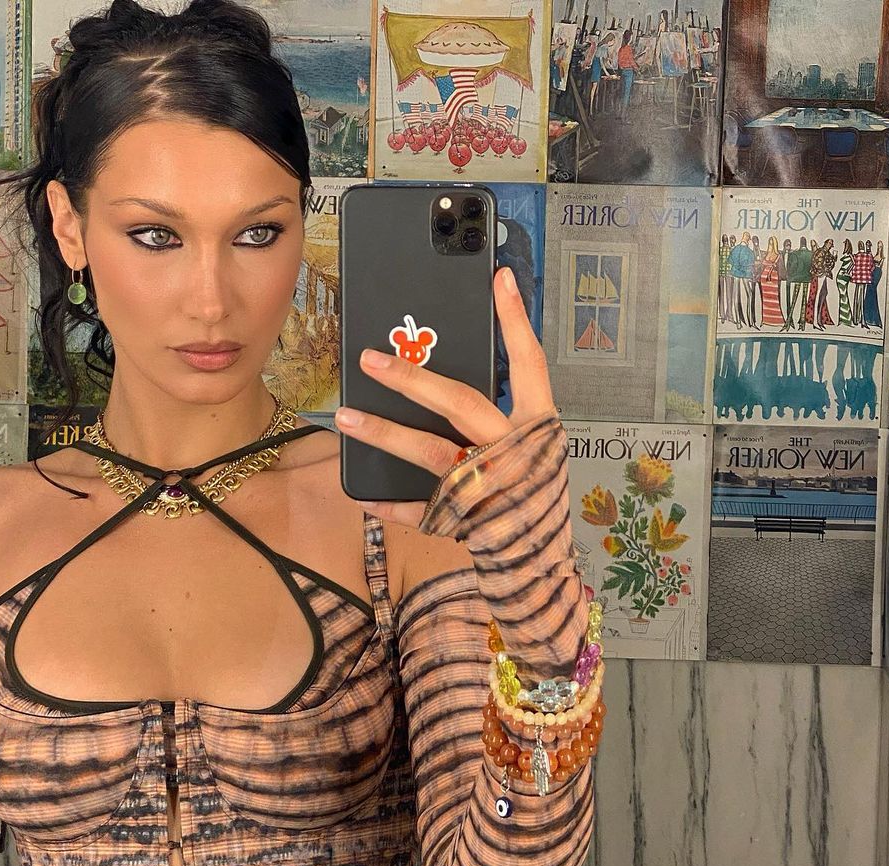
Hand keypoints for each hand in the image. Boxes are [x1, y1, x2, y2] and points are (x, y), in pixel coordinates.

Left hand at [334, 265, 555, 527]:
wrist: (541, 563)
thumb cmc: (532, 494)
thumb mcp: (532, 447)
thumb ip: (502, 413)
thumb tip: (446, 372)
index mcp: (539, 427)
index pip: (529, 363)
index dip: (514, 320)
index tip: (497, 278)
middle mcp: (514, 452)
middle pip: (460, 403)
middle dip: (413, 378)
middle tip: (371, 358)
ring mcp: (488, 487)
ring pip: (430, 452)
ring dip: (385, 433)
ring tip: (346, 417)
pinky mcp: (466, 519)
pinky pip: (420, 509)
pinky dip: (390, 503)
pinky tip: (361, 495)